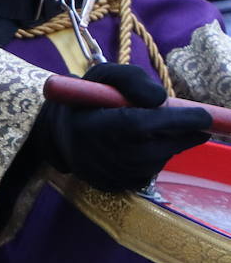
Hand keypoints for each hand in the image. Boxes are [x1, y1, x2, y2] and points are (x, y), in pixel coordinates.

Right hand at [31, 63, 210, 192]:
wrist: (58, 134)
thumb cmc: (86, 99)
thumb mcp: (104, 76)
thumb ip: (132, 80)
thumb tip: (161, 100)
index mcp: (92, 125)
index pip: (139, 125)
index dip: (175, 122)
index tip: (204, 116)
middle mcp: (96, 155)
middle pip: (151, 151)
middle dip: (182, 137)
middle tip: (200, 126)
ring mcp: (102, 175)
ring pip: (151, 164)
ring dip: (168, 148)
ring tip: (167, 132)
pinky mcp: (109, 186)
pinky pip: (144, 175)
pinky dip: (154, 160)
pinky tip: (147, 147)